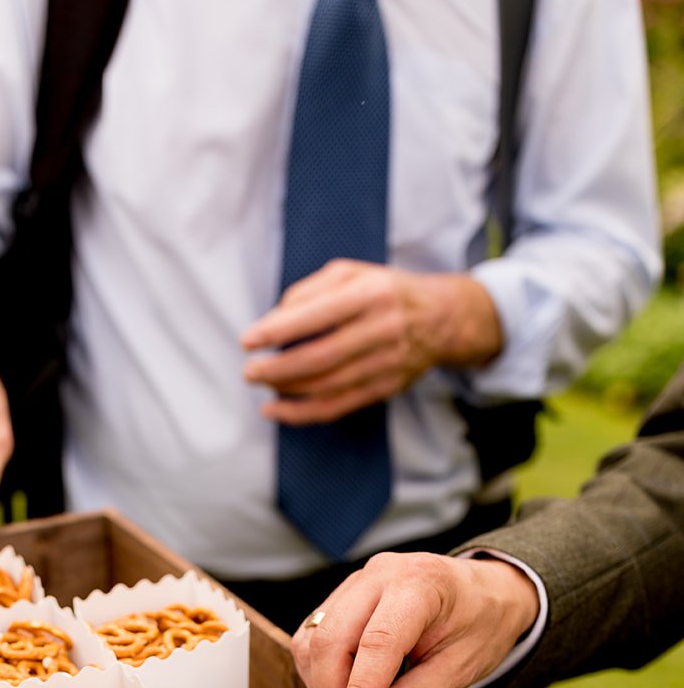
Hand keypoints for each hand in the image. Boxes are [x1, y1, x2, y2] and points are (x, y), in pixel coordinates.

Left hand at [242, 261, 502, 424]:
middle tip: (249, 371)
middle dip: (278, 368)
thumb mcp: (350, 273)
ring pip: (327, 386)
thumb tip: (272, 321)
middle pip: (321, 357)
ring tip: (261, 383)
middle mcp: (381, 329)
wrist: (440, 318)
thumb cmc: (382, 292)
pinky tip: (276, 412)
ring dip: (286, 390)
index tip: (248, 340)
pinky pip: (338, 407)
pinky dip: (302, 413)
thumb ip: (309, 291)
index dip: (278, 330)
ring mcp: (386, 362)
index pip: (318, 315)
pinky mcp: (385, 388)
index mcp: (370, 294)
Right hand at [291, 551, 540, 687]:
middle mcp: (380, 574)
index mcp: (420, 584)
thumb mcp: (461, 667)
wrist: (486, 590)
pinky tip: (344, 682)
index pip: (377, 642)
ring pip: (313, 636)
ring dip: (320, 678)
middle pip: (331, 637)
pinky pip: (312, 633)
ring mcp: (357, 581)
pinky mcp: (343, 594)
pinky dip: (319, 665)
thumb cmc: (480, 624)